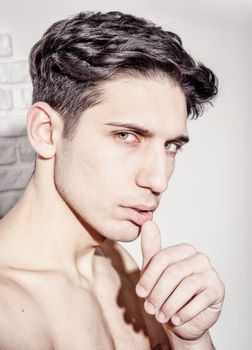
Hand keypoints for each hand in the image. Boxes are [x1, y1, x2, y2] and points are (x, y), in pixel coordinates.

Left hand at [135, 221, 224, 341]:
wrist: (183, 318)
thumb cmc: (167, 291)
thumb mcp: (154, 271)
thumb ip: (151, 247)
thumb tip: (148, 222)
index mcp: (183, 250)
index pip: (162, 258)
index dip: (148, 277)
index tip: (140, 293)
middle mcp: (199, 258)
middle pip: (173, 273)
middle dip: (158, 293)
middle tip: (150, 309)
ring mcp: (210, 273)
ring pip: (185, 287)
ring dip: (169, 305)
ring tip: (161, 316)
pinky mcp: (218, 290)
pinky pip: (199, 301)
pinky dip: (184, 313)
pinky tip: (175, 320)